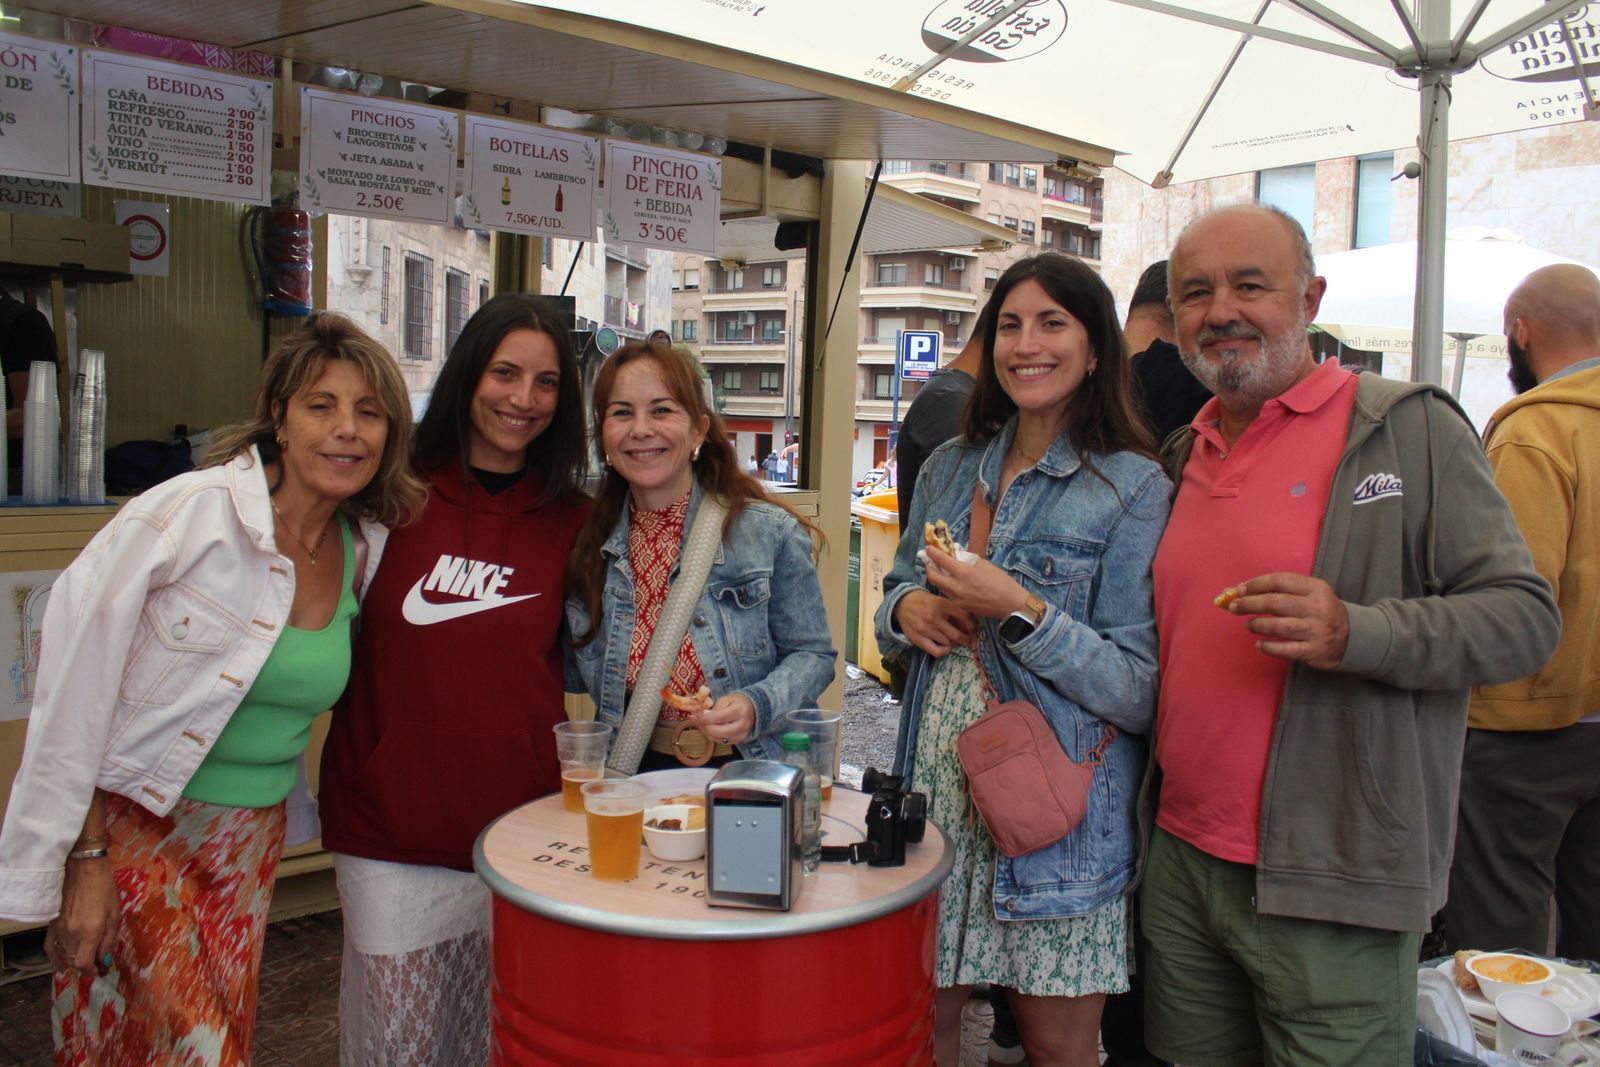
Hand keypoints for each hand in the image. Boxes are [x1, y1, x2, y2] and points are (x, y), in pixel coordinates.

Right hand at [46, 856, 118, 976]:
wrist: (84, 868)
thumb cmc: (104, 888)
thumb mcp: (114, 914)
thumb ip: (109, 940)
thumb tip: (106, 960)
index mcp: (90, 931)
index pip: (84, 964)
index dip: (93, 971)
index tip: (102, 970)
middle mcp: (72, 933)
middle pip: (75, 961)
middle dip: (88, 966)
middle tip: (99, 964)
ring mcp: (60, 929)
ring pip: (65, 955)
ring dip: (76, 960)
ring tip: (89, 958)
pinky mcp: (52, 923)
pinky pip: (49, 947)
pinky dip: (55, 958)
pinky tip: (62, 966)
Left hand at [696, 692, 755, 745]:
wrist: (750, 709)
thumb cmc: (736, 703)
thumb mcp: (725, 700)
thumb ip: (714, 709)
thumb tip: (700, 717)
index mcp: (740, 711)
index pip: (720, 717)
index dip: (706, 718)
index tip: (695, 716)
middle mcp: (743, 725)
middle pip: (720, 731)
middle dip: (705, 727)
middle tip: (696, 721)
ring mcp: (741, 735)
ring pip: (720, 739)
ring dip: (707, 732)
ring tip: (701, 724)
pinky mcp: (738, 741)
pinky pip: (721, 742)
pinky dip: (712, 736)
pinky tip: (708, 729)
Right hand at [893, 589, 976, 657]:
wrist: (902, 603)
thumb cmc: (925, 601)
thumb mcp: (940, 600)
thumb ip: (954, 610)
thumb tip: (970, 626)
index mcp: (941, 604)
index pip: (964, 616)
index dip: (972, 624)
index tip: (973, 628)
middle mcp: (934, 617)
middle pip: (957, 635)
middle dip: (965, 639)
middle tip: (966, 638)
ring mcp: (925, 629)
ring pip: (948, 643)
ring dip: (953, 643)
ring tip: (952, 638)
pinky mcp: (918, 639)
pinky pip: (937, 651)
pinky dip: (944, 651)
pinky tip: (945, 646)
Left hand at [924, 545, 1028, 621]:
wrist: (1010, 603)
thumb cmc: (1000, 581)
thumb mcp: (984, 564)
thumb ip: (967, 559)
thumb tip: (956, 553)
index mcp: (964, 572)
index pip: (941, 560)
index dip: (933, 552)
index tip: (929, 548)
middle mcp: (956, 586)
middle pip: (933, 576)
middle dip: (929, 567)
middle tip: (931, 561)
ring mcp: (957, 598)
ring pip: (939, 586)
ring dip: (937, 577)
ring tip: (940, 570)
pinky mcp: (960, 606)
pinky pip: (947, 594)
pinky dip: (946, 586)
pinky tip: (951, 582)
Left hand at [1226, 572, 1349, 669]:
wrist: (1352, 636)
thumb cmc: (1320, 610)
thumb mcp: (1311, 593)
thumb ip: (1282, 590)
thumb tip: (1241, 590)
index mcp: (1316, 588)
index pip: (1280, 581)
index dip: (1256, 584)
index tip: (1239, 589)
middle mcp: (1317, 608)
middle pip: (1275, 603)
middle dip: (1249, 604)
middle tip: (1234, 607)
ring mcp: (1316, 630)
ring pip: (1278, 626)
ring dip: (1257, 625)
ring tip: (1248, 625)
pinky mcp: (1314, 651)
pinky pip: (1285, 650)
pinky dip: (1268, 647)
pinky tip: (1259, 644)